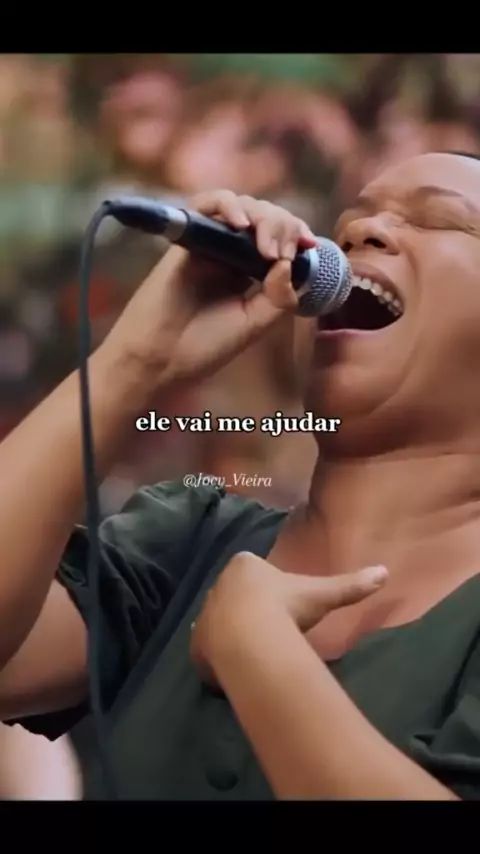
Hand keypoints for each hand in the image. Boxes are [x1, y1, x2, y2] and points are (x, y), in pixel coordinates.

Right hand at [100, 191, 316, 388]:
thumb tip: (290, 262)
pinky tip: (242, 224)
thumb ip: (278, 297)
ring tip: (266, 248)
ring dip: (263, 217)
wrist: (160, 358)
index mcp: (250, 273)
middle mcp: (231, 253)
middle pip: (266, 217)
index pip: (280, 238)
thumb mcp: (254, 324)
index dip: (298, 235)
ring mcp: (210, 243)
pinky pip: (207, 204)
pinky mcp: (187, 238)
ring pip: (243, 206)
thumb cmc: (203, 345)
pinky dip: (228, 205)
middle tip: (284, 252)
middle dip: (284, 227)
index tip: (310, 246)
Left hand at [190, 552, 387, 686]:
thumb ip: (351, 584)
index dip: (267, 586)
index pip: (252, 569)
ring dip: (233, 634)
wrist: (249, 638)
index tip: (283, 602)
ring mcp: (204, 615)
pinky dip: (221, 659)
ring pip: (219, 622)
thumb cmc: (285, 607)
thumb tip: (385, 572)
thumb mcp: (322, 594)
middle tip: (272, 628)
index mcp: (243, 566)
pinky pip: (209, 650)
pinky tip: (239, 669)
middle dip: (248, 609)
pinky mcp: (197, 646)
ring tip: (256, 651)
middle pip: (234, 596)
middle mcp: (218, 585)